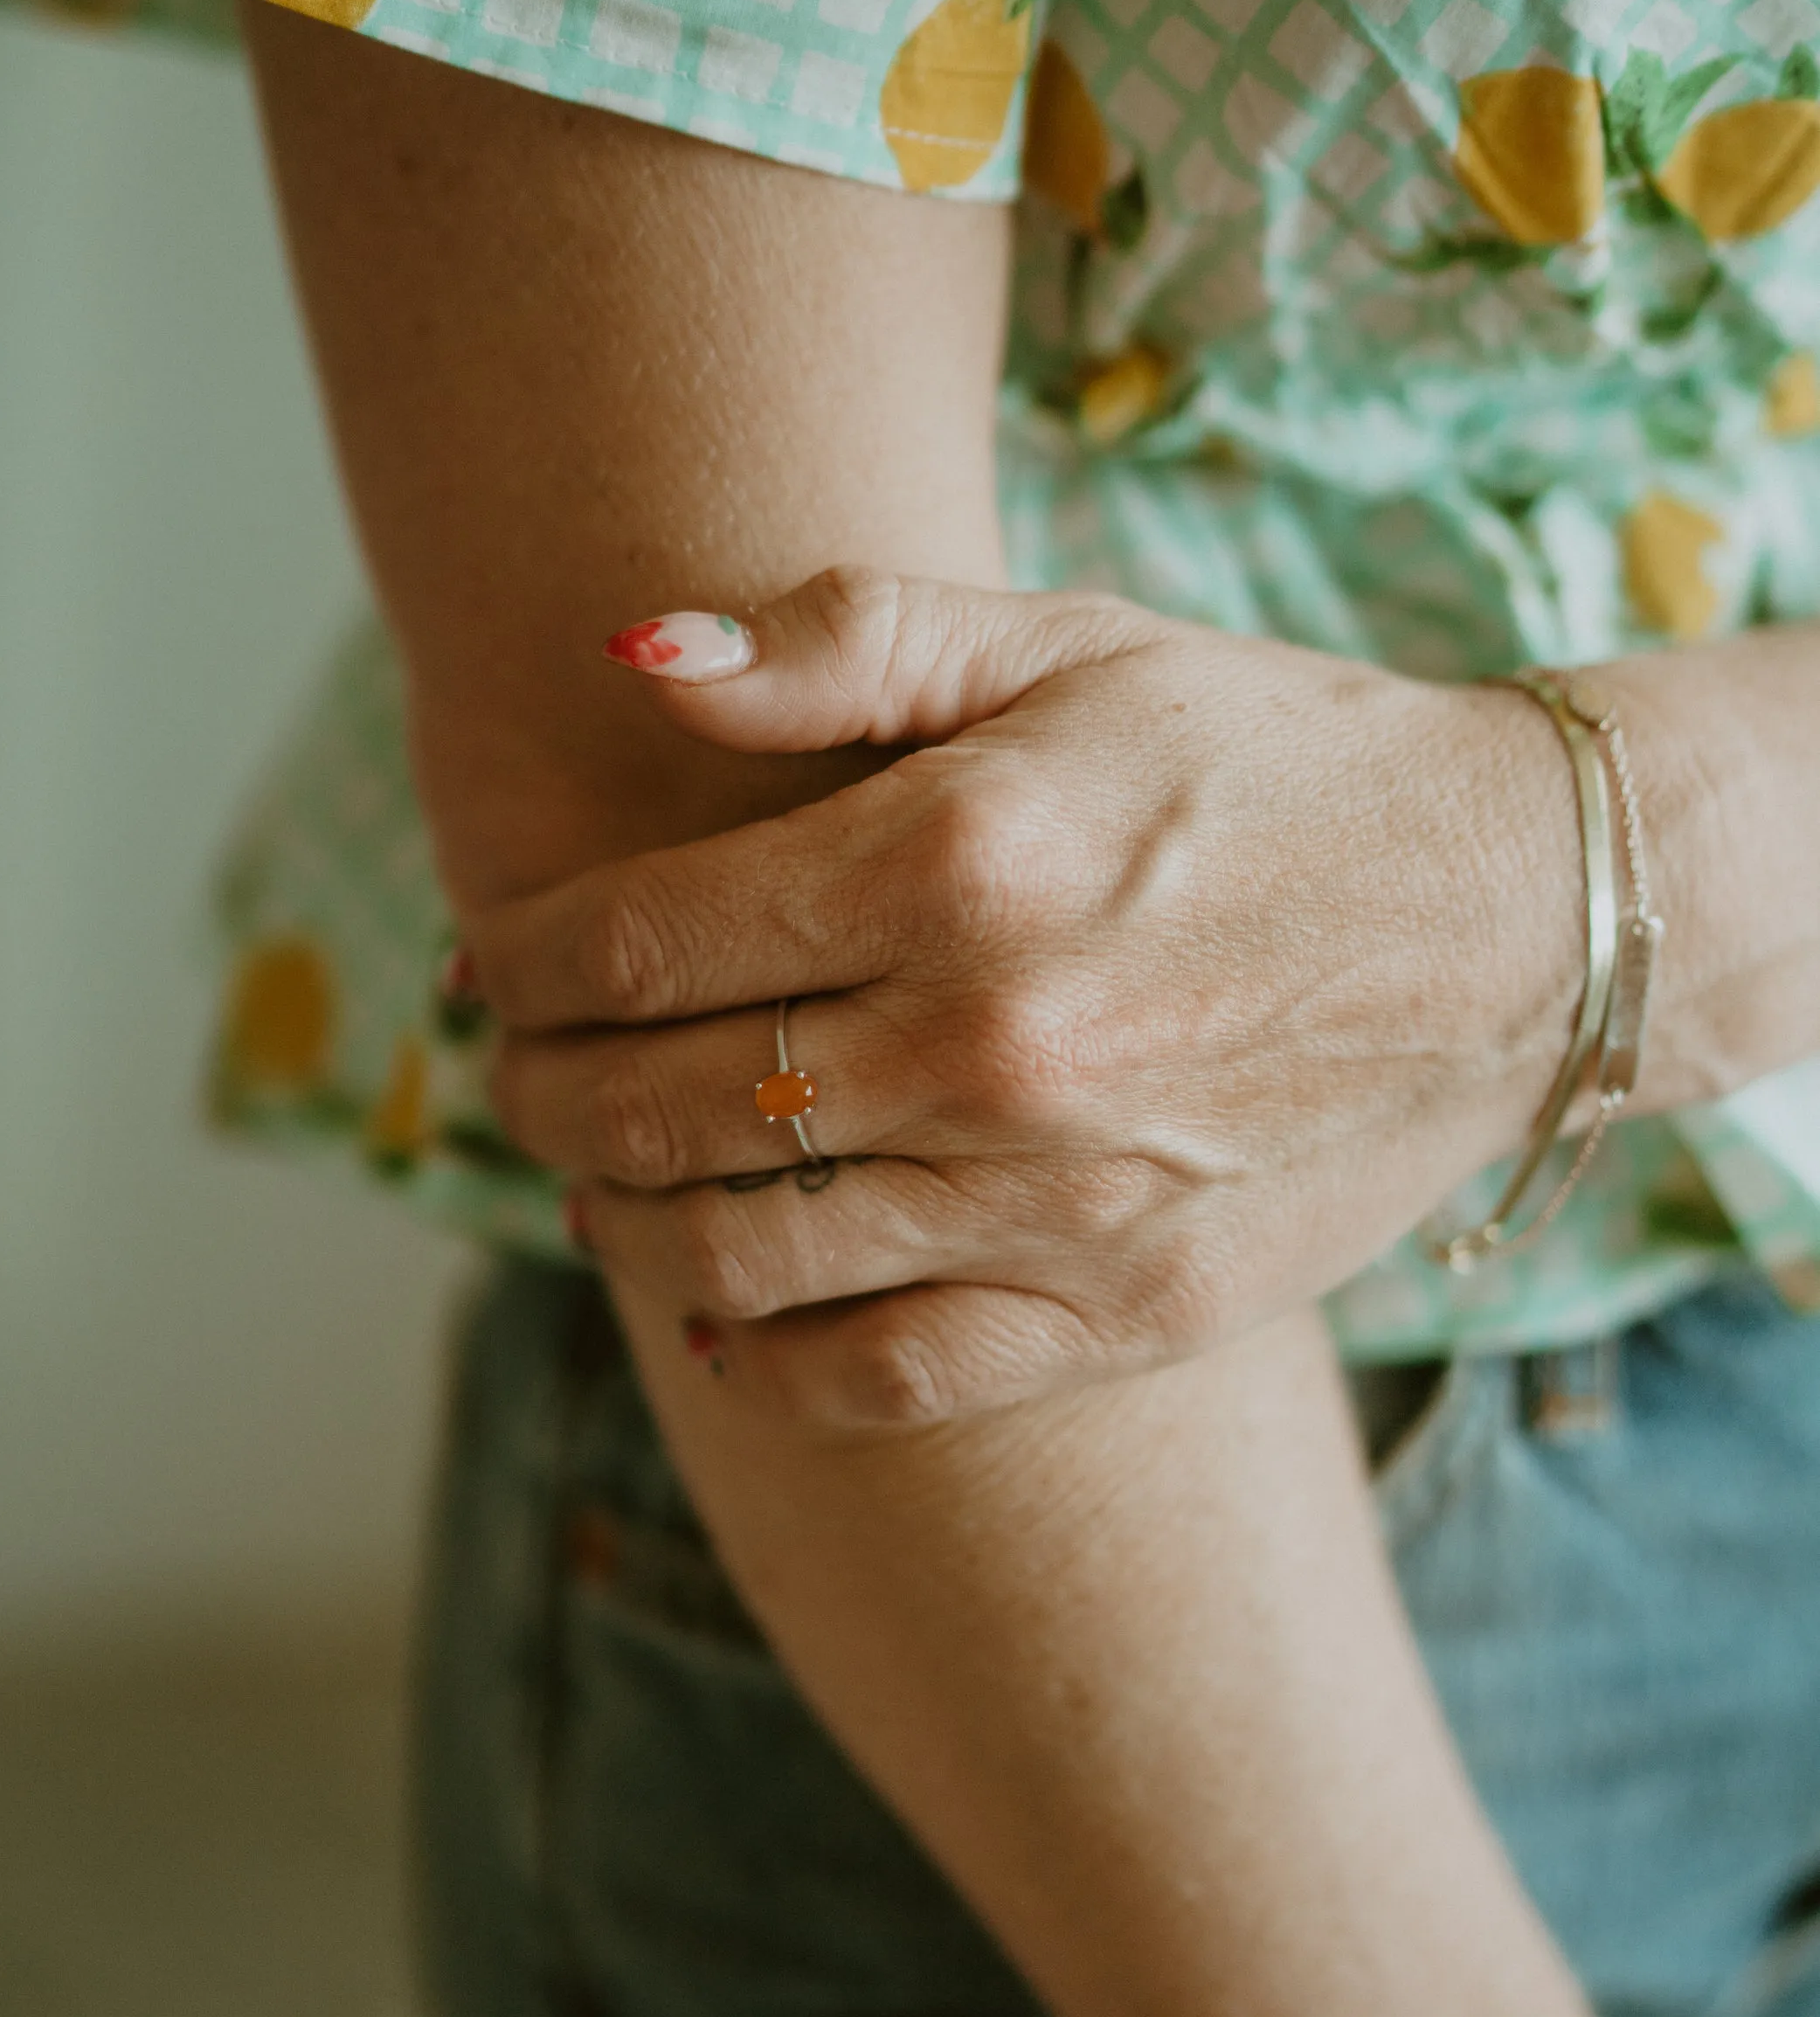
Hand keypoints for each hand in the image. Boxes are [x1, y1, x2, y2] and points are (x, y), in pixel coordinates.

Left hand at [475, 567, 1580, 1425]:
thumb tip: (627, 654)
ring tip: (602, 1183)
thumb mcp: (1066, 640)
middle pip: (652, 1108)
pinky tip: (723, 1310)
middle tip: (522, 1073)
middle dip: (540, 1095)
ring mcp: (1054, 1195)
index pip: (634, 940)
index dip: (524, 960)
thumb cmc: (1268, 755)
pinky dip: (763, 1360)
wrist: (1515, 917)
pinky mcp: (1119, 1308)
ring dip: (620, 1226)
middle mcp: (989, 1040)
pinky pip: (877, 1377)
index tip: (499, 962)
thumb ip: (841, 639)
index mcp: (955, 855)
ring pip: (732, 1257)